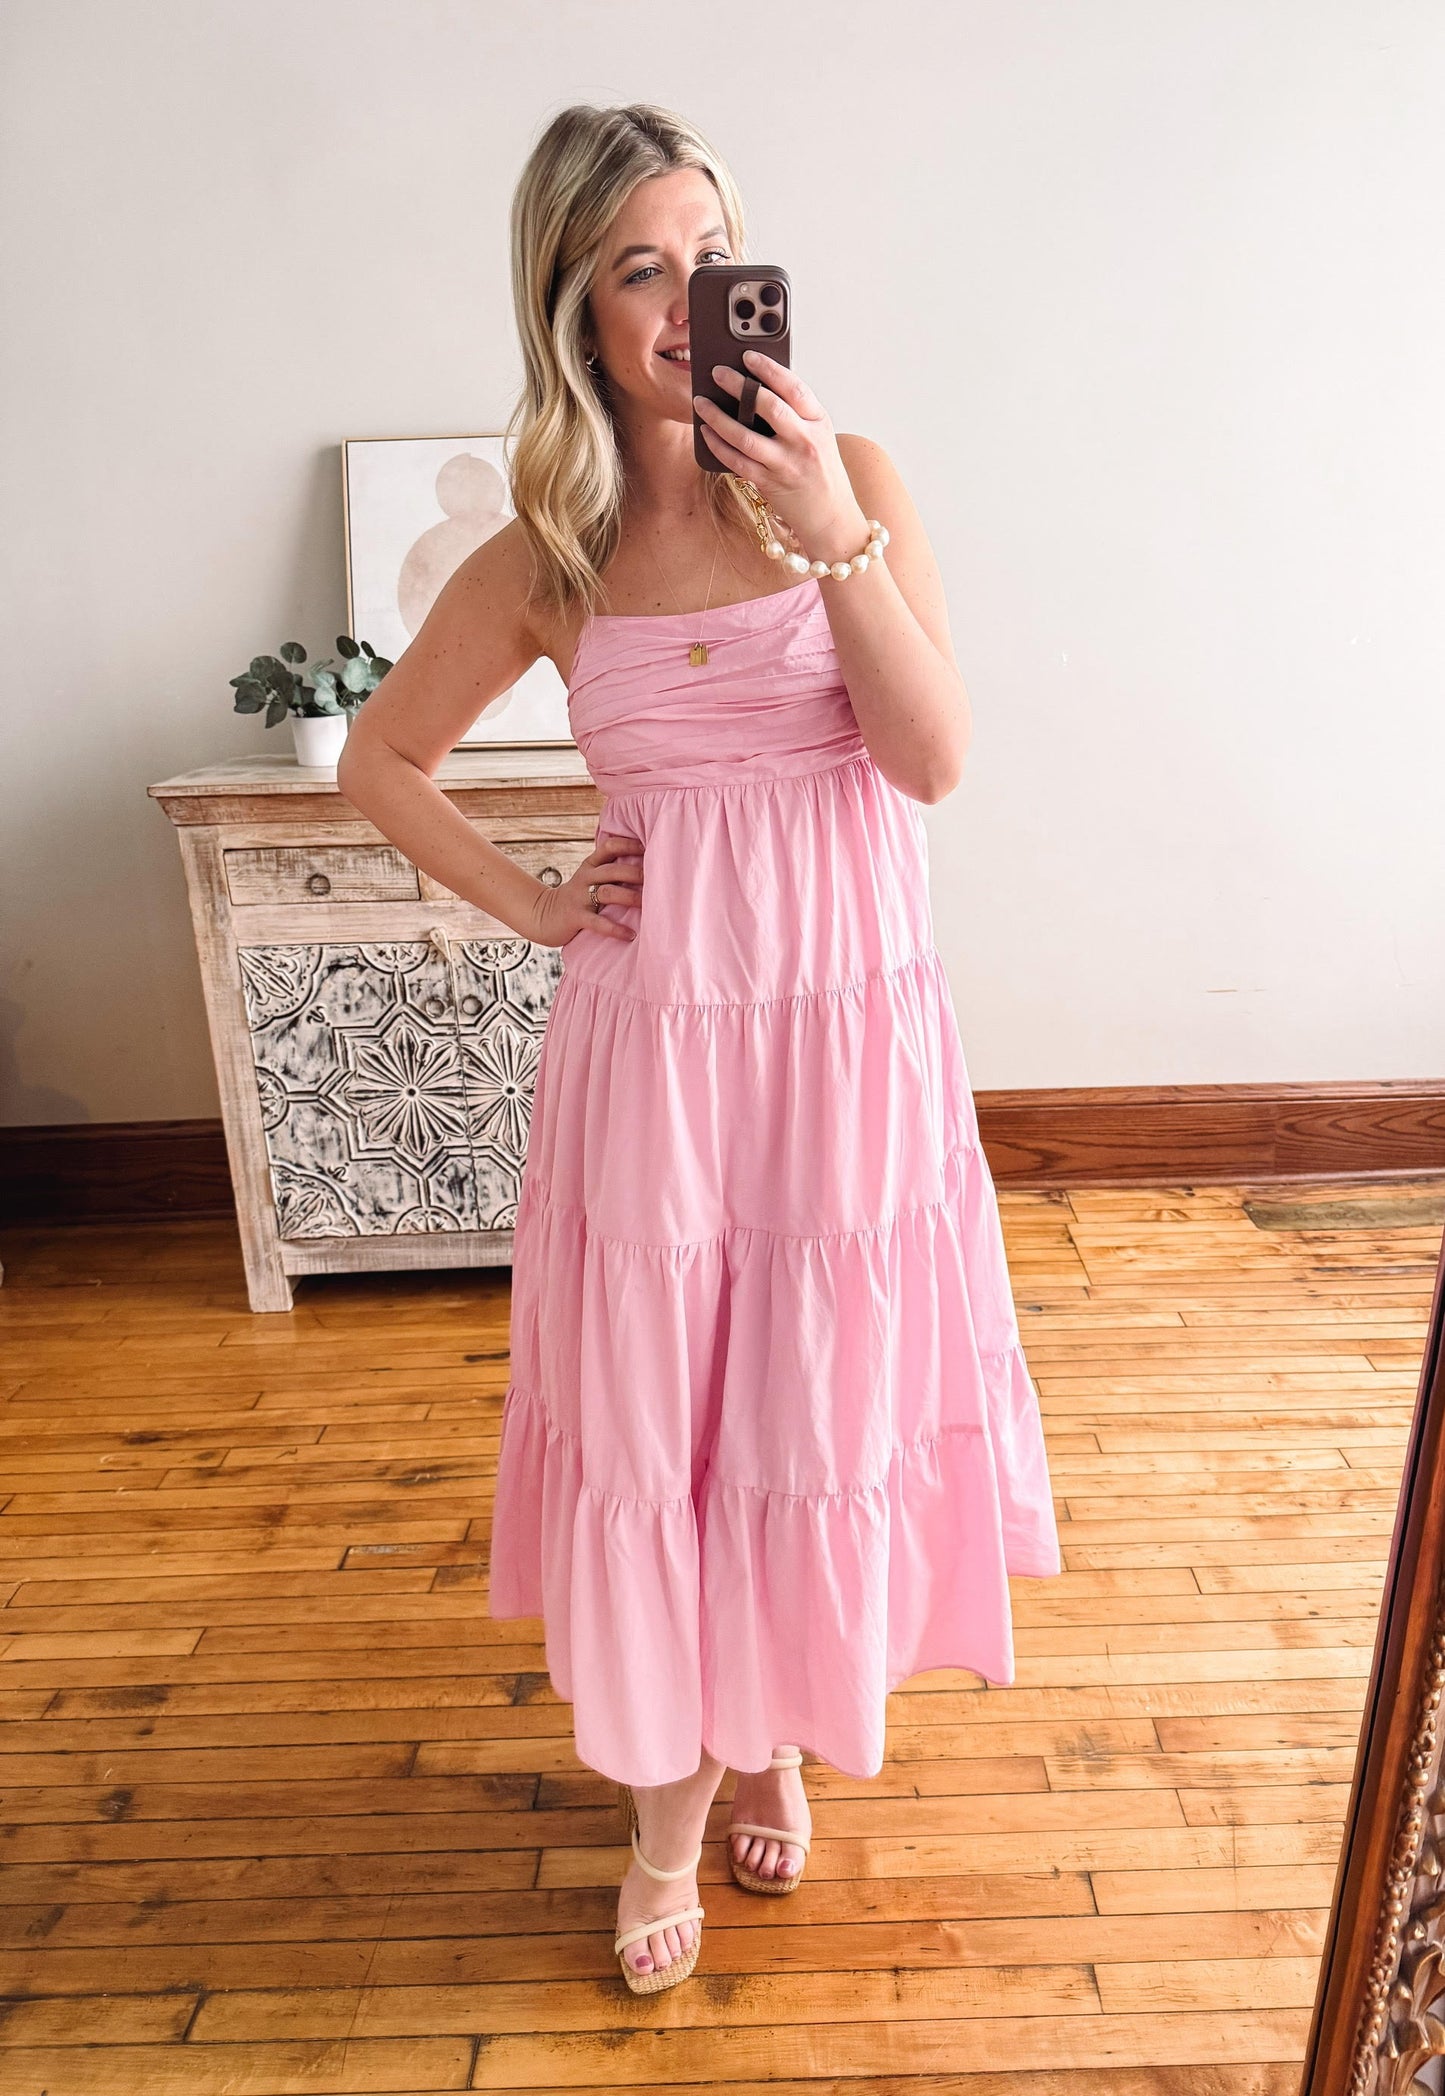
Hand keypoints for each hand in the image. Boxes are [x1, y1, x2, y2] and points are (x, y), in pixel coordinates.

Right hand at [530, 830, 642, 946]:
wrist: (544, 915)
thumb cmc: (578, 897)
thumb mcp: (590, 878)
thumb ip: (611, 870)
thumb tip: (646, 865)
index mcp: (590, 865)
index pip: (609, 847)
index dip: (629, 845)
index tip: (650, 847)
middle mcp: (585, 878)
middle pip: (612, 870)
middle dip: (635, 873)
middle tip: (658, 879)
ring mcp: (579, 897)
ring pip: (607, 892)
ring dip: (629, 897)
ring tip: (648, 904)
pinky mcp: (576, 917)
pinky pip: (598, 923)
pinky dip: (615, 929)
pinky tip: (630, 934)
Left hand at [693, 350, 867, 559]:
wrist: (831, 516)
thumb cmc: (821, 472)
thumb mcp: (818, 436)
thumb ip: (795, 414)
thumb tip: (756, 388)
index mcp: (818, 422)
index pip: (793, 387)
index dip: (769, 368)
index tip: (747, 356)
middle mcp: (804, 441)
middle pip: (768, 406)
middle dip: (738, 386)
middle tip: (717, 373)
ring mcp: (786, 464)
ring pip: (745, 436)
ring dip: (717, 418)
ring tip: (701, 403)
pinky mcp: (770, 483)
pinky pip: (737, 461)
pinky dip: (718, 445)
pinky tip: (706, 433)